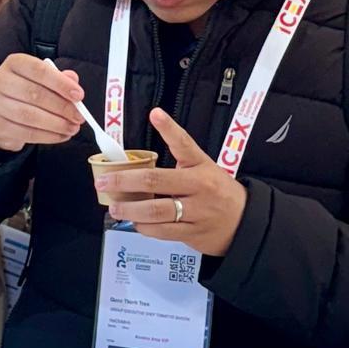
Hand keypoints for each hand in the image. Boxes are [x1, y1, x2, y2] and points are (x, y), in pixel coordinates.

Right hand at [0, 53, 83, 152]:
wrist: (1, 112)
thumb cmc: (26, 91)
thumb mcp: (42, 79)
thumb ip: (59, 78)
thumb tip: (74, 81)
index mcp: (14, 63)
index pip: (38, 70)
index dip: (60, 83)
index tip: (79, 95)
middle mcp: (0, 81)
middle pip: (34, 94)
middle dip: (62, 107)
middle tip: (79, 116)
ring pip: (30, 116)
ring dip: (56, 124)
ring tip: (73, 128)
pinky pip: (26, 133)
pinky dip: (48, 136)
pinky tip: (61, 135)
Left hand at [93, 107, 246, 257]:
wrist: (245, 222)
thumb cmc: (216, 191)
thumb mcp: (203, 169)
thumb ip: (178, 164)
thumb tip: (137, 164)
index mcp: (201, 166)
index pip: (185, 144)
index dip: (169, 128)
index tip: (155, 114)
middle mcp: (199, 187)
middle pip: (156, 181)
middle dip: (124, 181)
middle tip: (103, 182)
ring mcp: (196, 212)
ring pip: (155, 211)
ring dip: (129, 209)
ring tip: (114, 207)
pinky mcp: (193, 233)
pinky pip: (162, 231)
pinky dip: (144, 227)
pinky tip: (135, 223)